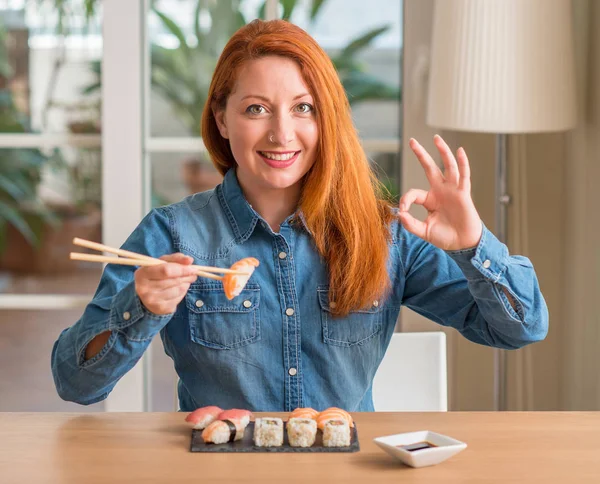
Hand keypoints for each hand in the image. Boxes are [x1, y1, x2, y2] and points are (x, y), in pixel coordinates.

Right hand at [134, 253, 197, 314]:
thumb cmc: (156, 275)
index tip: (193, 268)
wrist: (146, 297)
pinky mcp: (160, 308)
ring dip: (186, 284)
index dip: (182, 269)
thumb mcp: (162, 263)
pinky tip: (179, 290)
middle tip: (193, 274)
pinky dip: (182, 293)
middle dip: (187, 276)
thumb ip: (175, 259)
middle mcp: (144, 288)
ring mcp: (151, 300)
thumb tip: (189, 260)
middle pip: (174, 280)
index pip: (166, 270)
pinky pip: (179, 298)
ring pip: (178, 289)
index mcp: (142, 273)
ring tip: (184, 281)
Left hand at [398, 135, 482, 250]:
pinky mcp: (463, 193)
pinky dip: (463, 163)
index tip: (403, 211)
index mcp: (430, 199)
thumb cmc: (445, 237)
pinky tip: (460, 150)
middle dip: (421, 154)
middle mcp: (440, 191)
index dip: (405, 200)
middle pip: (429, 168)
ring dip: (442, 151)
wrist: (463, 243)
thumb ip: (411, 224)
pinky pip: (464, 175)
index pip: (414, 193)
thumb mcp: (424, 231)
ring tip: (436, 138)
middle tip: (412, 140)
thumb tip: (399, 214)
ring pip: (447, 166)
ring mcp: (452, 190)